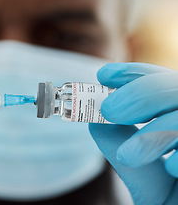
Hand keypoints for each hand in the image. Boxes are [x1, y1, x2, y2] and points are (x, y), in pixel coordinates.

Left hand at [89, 63, 177, 204]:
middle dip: (139, 94)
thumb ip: (120, 146)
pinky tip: (172, 167)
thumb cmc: (171, 201)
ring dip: (156, 132)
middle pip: (175, 87)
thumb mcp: (142, 175)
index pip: (160, 82)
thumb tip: (95, 120)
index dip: (133, 74)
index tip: (104, 75)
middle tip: (110, 110)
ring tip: (128, 156)